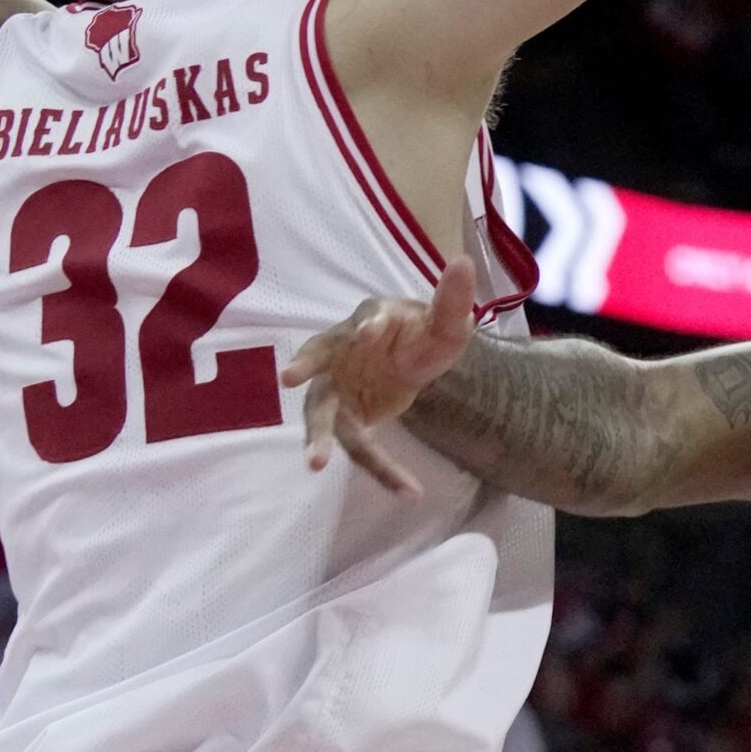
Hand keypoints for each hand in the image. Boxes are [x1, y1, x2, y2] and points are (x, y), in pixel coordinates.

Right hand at [281, 259, 474, 497]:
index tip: (370, 330)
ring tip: (313, 464)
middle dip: (305, 366)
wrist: (412, 362)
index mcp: (370, 319)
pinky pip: (358, 445)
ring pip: (321, 413)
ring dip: (316, 437)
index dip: (367, 324)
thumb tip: (462, 261)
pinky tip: (409, 490)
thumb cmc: (423, 335)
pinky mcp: (344, 418)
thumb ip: (452, 299)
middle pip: (319, 358)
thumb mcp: (447, 323)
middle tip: (288, 377)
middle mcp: (342, 350)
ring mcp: (336, 386)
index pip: (366, 318)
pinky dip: (382, 469)